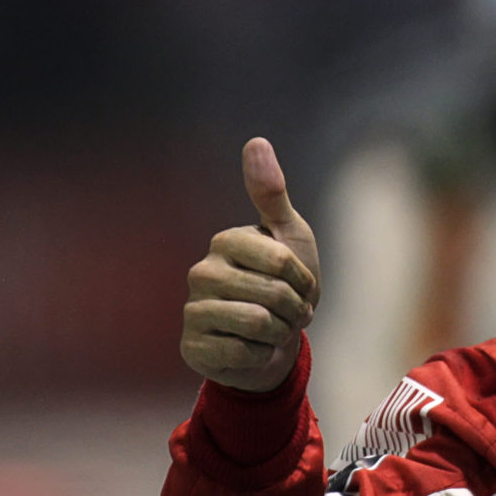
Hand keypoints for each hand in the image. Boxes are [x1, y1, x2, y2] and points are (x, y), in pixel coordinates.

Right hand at [180, 137, 321, 391]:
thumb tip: (255, 140)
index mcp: (226, 242)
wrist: (275, 342)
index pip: (281, 261)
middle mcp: (201, 272)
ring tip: (275, 330)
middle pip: (272, 294)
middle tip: (290, 311)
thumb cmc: (287, 284)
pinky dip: (261, 355)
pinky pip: (243, 353)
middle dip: (295, 309)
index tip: (301, 283)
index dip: (303, 279)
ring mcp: (193, 310)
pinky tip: (252, 349)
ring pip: (258, 324)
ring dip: (280, 333)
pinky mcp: (192, 347)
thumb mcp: (290, 235)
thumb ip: (271, 193)